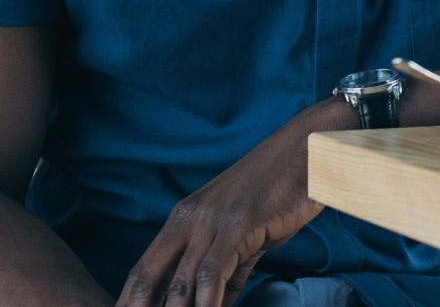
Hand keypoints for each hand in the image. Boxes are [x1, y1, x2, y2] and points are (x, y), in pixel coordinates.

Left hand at [119, 103, 336, 306]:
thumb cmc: (282, 190)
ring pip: (178, 282)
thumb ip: (227, 270)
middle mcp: (189, 219)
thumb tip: (213, 305)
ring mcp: (212, 220)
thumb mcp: (246, 234)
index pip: (143, 271)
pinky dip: (207, 304)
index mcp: (184, 219)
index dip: (129, 302)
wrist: (309, 147)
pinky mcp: (238, 224)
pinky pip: (212, 273)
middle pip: (148, 278)